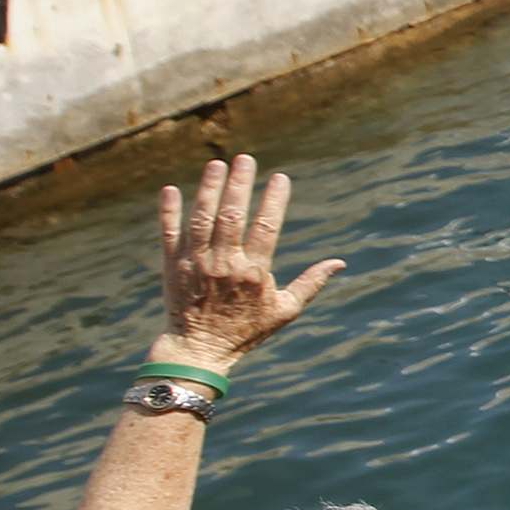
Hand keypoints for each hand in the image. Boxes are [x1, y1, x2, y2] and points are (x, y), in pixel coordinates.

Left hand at [152, 154, 345, 370]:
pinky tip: (170, 189)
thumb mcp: (285, 311)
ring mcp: (196, 263)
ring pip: (202, 219)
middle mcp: (224, 263)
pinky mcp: (173, 266)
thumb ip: (310, 283)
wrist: (198, 350)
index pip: (266, 227)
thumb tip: (340, 263)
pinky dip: (169, 212)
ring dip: (208, 189)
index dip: (274, 200)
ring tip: (216, 164)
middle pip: (232, 215)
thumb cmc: (245, 331)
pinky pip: (170, 234)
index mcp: (254, 272)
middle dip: (238, 184)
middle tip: (244, 159)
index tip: (280, 177)